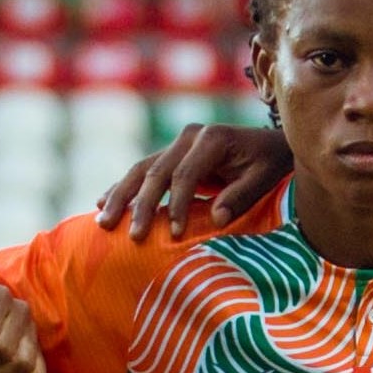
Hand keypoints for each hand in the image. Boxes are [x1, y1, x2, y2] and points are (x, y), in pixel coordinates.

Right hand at [92, 123, 290, 237]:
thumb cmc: (269, 164)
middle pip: (156, 172)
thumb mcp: (264, 178)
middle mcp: (189, 136)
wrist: (270, 143)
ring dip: (121, 196)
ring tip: (104, 222)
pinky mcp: (171, 154)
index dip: (178, 205)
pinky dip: (123, 188)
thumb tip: (216, 219)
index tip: (175, 234)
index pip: (185, 175)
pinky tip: (101, 203)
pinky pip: (142, 171)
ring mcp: (177, 143)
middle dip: (142, 206)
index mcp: (211, 138)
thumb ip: (240, 196)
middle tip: (133, 236)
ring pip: (141, 170)